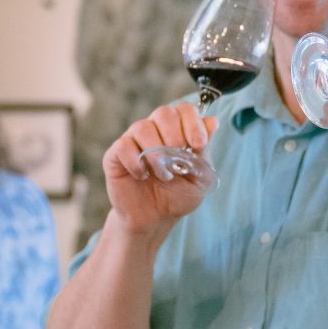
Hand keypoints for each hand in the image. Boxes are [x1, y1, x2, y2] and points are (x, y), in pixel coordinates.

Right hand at [102, 102, 220, 235]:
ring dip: (157, 154)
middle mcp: (155, 130)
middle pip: (163, 112)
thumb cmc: (178, 196)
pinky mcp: (116, 154)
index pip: (185, 110)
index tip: (199, 144)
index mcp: (177, 130)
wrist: (155, 219)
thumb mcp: (200, 178)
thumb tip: (212, 121)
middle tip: (178, 158)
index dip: (193, 123)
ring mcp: (134, 140)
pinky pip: (123, 146)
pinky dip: (136, 162)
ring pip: (142, 127)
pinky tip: (142, 176)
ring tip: (164, 176)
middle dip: (175, 135)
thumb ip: (205, 151)